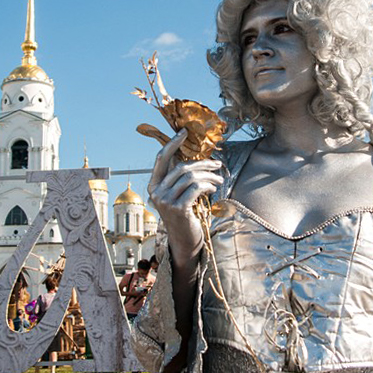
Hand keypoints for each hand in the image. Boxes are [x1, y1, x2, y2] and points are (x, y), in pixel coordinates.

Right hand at [147, 129, 223, 263]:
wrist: (185, 241)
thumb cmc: (184, 215)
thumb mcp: (178, 195)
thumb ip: (179, 178)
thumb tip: (193, 157)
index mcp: (154, 185)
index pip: (161, 158)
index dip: (173, 143)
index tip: (184, 132)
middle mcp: (156, 193)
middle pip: (182, 167)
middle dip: (203, 163)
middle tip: (218, 164)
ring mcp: (166, 201)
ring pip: (191, 177)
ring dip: (210, 176)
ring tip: (219, 181)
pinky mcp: (178, 209)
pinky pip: (196, 188)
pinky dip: (208, 186)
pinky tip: (213, 190)